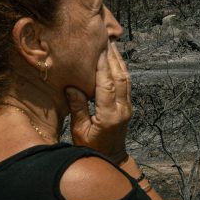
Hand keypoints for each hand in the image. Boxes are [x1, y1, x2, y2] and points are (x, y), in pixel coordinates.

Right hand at [66, 41, 130, 162]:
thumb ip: (78, 108)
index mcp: (109, 115)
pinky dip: (121, 70)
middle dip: (113, 58)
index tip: (97, 49)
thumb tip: (72, 87)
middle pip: (120, 78)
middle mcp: (122, 109)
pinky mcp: (127, 107)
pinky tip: (115, 61)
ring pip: (126, 79)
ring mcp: (127, 107)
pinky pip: (126, 85)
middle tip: (106, 39)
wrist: (112, 159)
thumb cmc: (92, 149)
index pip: (106, 85)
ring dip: (119, 61)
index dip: (102, 66)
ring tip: (111, 45)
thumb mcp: (80, 131)